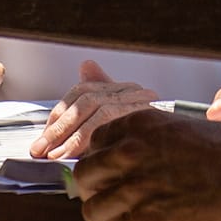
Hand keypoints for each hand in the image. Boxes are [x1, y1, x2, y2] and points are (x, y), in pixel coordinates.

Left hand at [31, 60, 159, 158]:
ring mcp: (141, 101)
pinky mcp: (144, 116)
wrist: (181, 152)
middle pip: (86, 100)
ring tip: (54, 156)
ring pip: (95, 111)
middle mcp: (132, 90)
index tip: (44, 135)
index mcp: (123, 89)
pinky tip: (74, 157)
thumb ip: (100, 93)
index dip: (60, 113)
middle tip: (39, 149)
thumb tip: (86, 64)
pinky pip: (107, 124)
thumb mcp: (121, 116)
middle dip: (58, 127)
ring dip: (70, 136)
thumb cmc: (146, 139)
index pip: (83, 91)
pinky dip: (86, 140)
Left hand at [75, 109, 220, 220]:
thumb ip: (151, 135)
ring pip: (94, 212)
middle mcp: (130, 153)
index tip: (117, 178)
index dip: (105, 166)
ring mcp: (136, 188)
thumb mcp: (184, 127)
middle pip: (85, 177)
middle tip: (120, 205)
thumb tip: (131, 150)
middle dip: (99, 193)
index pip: (95, 145)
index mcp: (138, 126)